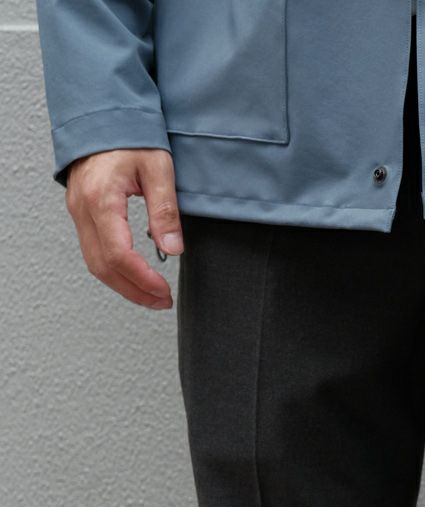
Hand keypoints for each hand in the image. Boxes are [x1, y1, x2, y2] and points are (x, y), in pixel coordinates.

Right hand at [64, 148, 183, 309]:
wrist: (103, 113)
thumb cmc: (129, 133)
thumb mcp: (158, 168)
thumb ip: (165, 211)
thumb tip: (172, 250)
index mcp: (101, 198)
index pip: (118, 254)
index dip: (142, 280)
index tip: (164, 292)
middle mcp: (83, 208)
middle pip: (102, 266)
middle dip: (133, 291)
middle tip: (162, 301)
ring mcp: (79, 210)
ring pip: (94, 263)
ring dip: (123, 285)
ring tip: (153, 295)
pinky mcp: (82, 211)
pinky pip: (93, 250)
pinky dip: (115, 270)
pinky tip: (136, 275)